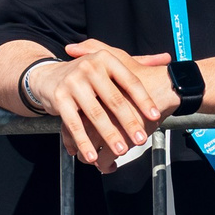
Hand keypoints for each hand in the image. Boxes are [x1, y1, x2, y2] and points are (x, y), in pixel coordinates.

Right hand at [40, 40, 173, 169]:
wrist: (47, 75)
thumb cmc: (87, 72)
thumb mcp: (111, 61)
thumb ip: (139, 61)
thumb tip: (167, 59)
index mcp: (106, 58)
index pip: (129, 81)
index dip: (143, 100)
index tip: (155, 116)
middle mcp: (88, 67)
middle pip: (114, 100)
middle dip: (128, 122)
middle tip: (140, 140)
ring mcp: (72, 82)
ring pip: (95, 114)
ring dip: (109, 135)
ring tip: (121, 150)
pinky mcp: (59, 98)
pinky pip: (74, 123)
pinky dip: (83, 141)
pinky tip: (92, 155)